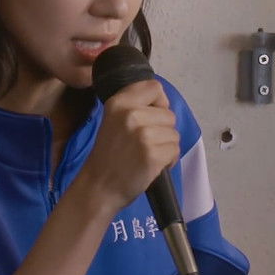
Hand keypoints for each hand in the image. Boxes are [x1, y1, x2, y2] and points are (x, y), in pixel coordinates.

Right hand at [75, 79, 177, 213]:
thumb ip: (135, 107)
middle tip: (144, 144)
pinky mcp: (153, 154)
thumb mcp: (114, 120)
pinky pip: (175, 150)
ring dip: (166, 146)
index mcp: (119, 102)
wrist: (99, 187)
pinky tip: (152, 166)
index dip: (159, 103)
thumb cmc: (109, 155)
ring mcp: (143, 134)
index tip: (151, 117)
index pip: (154, 87)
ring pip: (174, 134)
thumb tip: (163, 105)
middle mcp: (131, 114)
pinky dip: (169, 160)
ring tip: (147, 155)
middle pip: (169, 114)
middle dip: (163, 130)